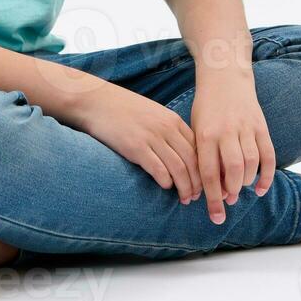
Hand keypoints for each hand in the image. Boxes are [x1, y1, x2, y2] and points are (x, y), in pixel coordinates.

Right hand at [71, 81, 202, 205]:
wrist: (96, 101)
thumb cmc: (123, 109)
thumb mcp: (153, 113)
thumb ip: (168, 129)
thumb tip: (180, 152)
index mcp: (173, 120)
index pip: (198, 148)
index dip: (204, 168)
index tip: (204, 182)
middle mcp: (166, 128)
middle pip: (192, 161)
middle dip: (198, 183)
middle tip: (196, 197)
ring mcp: (152, 137)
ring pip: (179, 168)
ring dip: (185, 187)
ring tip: (184, 199)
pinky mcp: (136, 147)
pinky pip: (158, 169)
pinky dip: (166, 182)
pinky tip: (166, 187)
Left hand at [191, 72, 275, 224]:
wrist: (224, 77)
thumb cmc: (206, 109)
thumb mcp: (196, 129)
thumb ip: (203, 156)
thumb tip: (209, 190)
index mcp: (205, 134)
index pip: (208, 173)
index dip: (212, 198)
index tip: (215, 216)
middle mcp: (226, 132)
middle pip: (233, 170)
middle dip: (231, 192)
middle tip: (229, 201)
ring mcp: (246, 128)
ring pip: (251, 163)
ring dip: (246, 183)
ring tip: (239, 190)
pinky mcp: (261, 126)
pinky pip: (268, 154)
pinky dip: (267, 174)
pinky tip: (261, 188)